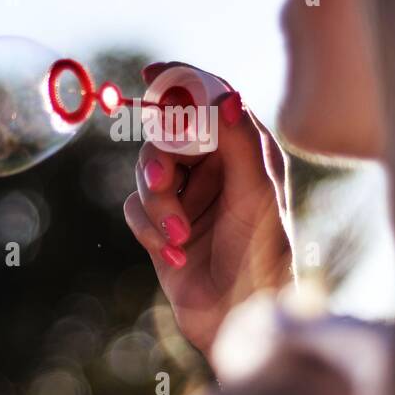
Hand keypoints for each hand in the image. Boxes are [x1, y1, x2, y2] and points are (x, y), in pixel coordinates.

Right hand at [123, 62, 292, 358]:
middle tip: (162, 181)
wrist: (238, 320)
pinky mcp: (161, 223)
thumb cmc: (261, 256)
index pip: (210, 98)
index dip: (182, 82)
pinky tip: (174, 254)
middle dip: (161, 161)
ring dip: (158, 204)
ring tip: (178, 235)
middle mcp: (217, 166)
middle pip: (166, 133)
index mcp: (247, 149)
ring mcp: (188, 194)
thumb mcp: (256, 194)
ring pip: (145, 170)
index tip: (152, 74)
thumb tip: (226, 93)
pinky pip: (133, 206)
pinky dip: (148, 228)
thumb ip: (238, 140)